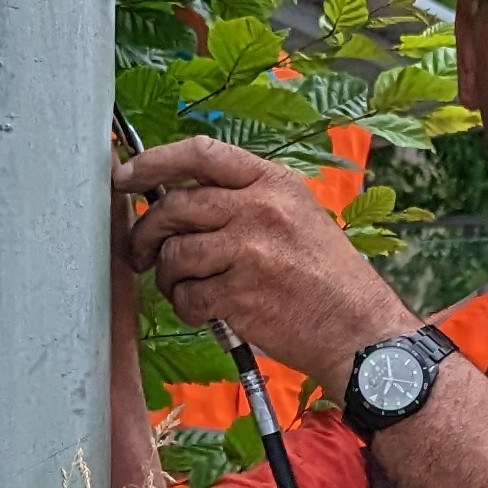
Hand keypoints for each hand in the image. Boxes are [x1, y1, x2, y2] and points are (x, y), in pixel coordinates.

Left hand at [115, 135, 415, 386]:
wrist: (360, 333)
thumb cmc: (329, 281)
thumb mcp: (299, 218)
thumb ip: (247, 201)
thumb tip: (183, 201)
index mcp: (274, 183)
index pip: (201, 154)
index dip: (154, 161)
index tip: (126, 175)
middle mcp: (261, 209)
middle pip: (175, 206)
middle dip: (147, 232)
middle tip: (142, 252)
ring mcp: (250, 251)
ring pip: (175, 254)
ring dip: (167, 276)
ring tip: (184, 289)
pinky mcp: (241, 295)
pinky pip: (187, 296)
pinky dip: (187, 308)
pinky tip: (206, 312)